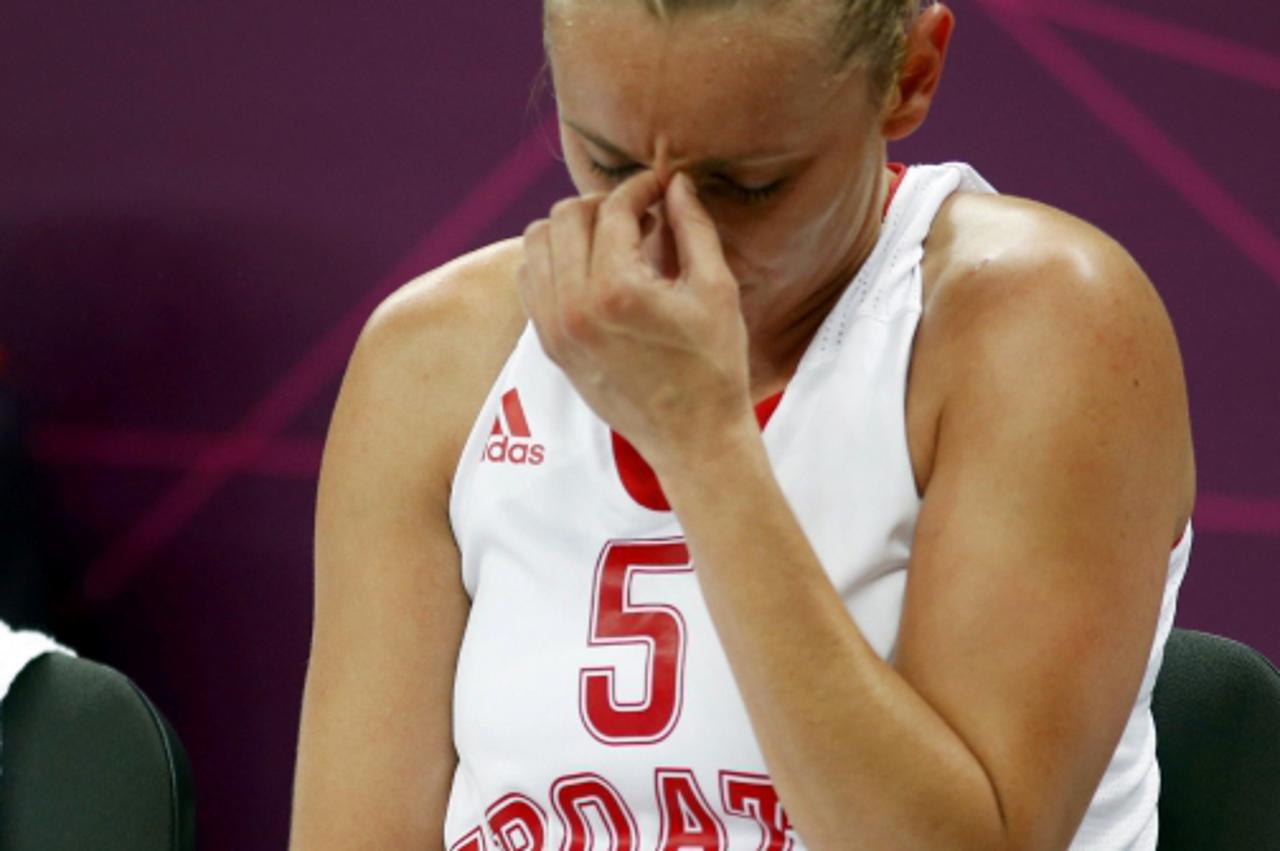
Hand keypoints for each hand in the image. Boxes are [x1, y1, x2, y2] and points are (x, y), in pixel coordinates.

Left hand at [518, 171, 755, 474]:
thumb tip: (676, 181)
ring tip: (613, 240)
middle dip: (604, 204)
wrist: (691, 437)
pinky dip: (553, 260)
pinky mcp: (549, 344)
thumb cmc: (714, 366)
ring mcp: (555, 327)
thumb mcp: (716, 289)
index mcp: (617, 289)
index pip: (614, 209)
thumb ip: (693, 226)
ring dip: (573, 229)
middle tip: (641, 214)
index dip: (642, 186)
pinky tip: (591, 268)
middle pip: (566, 216)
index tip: (663, 186)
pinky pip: (529, 279)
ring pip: (536, 242)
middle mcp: (574, 306)